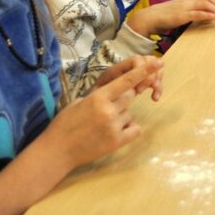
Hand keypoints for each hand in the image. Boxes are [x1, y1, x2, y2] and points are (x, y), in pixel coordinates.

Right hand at [47, 59, 161, 170]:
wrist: (57, 151)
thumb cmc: (64, 124)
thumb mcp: (79, 102)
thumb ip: (99, 95)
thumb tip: (116, 90)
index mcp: (98, 98)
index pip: (126, 81)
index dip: (143, 71)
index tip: (157, 63)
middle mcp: (108, 110)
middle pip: (130, 96)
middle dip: (123, 99)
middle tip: (107, 108)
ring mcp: (114, 127)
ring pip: (130, 114)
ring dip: (122, 117)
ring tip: (102, 125)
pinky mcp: (117, 142)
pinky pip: (135, 129)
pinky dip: (128, 130)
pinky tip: (114, 133)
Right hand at [126, 0, 214, 35]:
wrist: (150, 17)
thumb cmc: (164, 14)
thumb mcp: (179, 8)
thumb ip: (189, 8)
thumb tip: (200, 13)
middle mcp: (188, 1)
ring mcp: (185, 8)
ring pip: (205, 4)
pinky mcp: (182, 16)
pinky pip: (198, 14)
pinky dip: (208, 15)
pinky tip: (214, 18)